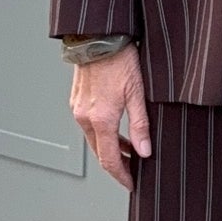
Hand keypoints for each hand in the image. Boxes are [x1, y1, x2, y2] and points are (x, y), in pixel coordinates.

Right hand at [70, 46, 151, 189]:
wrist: (98, 37)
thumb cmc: (119, 59)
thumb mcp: (137, 93)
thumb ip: (140, 126)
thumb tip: (144, 151)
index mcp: (101, 119)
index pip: (109, 160)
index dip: (121, 175)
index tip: (131, 183)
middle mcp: (85, 117)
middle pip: (99, 153)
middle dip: (116, 166)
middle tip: (133, 171)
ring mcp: (78, 109)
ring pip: (94, 140)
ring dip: (110, 149)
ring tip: (129, 152)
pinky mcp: (77, 101)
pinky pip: (88, 126)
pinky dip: (102, 134)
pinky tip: (116, 131)